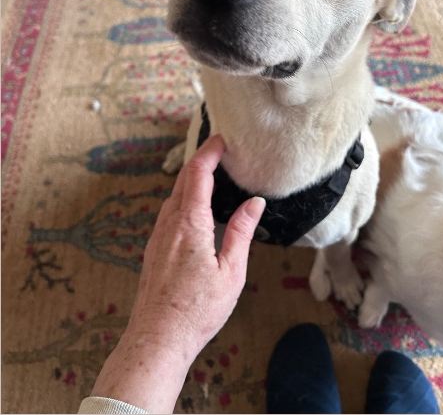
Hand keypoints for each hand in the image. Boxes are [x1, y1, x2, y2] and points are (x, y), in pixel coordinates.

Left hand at [92, 135, 264, 412]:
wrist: (156, 338)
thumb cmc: (196, 310)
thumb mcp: (231, 272)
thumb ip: (241, 232)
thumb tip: (255, 203)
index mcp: (190, 224)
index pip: (197, 174)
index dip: (209, 151)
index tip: (222, 138)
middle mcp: (169, 224)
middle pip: (182, 179)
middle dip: (201, 159)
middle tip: (220, 150)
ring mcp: (158, 235)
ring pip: (173, 194)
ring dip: (191, 178)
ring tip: (211, 174)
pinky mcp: (154, 247)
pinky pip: (168, 211)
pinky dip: (183, 197)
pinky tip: (195, 208)